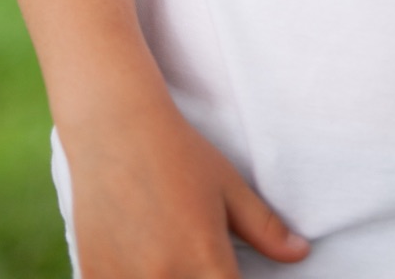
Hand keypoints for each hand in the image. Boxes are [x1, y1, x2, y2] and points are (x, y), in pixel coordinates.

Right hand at [66, 92, 309, 277]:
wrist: (114, 130)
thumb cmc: (179, 154)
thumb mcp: (228, 187)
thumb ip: (265, 228)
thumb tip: (300, 253)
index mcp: (206, 261)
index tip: (230, 270)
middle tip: (200, 257)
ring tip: (170, 253)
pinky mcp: (94, 278)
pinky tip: (141, 260)